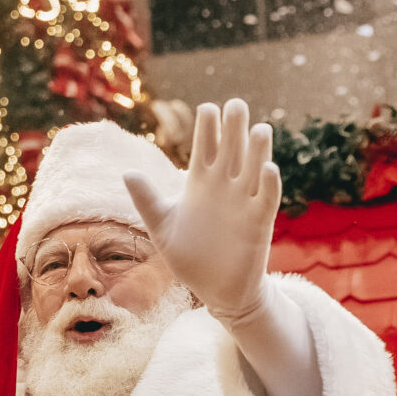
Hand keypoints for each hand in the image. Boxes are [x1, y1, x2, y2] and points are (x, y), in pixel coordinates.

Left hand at [123, 99, 279, 322]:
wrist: (215, 291)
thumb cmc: (189, 256)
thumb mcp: (161, 227)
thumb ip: (147, 200)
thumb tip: (127, 172)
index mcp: (200, 183)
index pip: (206, 147)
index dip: (208, 128)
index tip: (208, 107)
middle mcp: (225, 187)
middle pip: (232, 150)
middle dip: (234, 128)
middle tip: (236, 105)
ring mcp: (244, 203)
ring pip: (253, 168)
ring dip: (257, 150)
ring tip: (258, 129)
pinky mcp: (259, 223)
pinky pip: (266, 199)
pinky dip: (269, 184)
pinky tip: (268, 169)